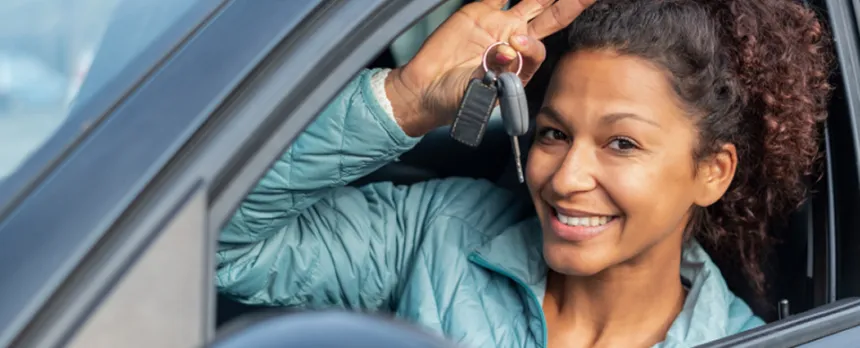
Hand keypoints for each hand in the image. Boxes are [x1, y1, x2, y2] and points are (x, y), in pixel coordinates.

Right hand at [386, 0, 595, 135]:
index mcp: (522, 67)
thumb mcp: (477, 92)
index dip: (531, 45)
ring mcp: (500, 24)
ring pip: (534, 1)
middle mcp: (516, 42)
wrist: (426, 91)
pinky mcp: (480, 12)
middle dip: (572, 4)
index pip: (539, 49)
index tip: (514, 44)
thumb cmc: (454, 101)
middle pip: (552, 17)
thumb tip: (508, 51)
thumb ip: (494, 74)